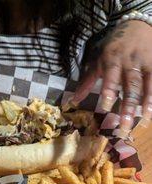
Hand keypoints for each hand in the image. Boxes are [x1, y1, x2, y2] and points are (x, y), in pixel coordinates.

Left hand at [73, 20, 151, 134]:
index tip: (106, 108)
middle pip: (131, 86)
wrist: (138, 25)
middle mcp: (131, 62)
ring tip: (145, 120)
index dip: (109, 91)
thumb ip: (87, 81)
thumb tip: (72, 101)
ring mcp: (147, 63)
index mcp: (113, 60)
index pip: (111, 77)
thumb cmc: (114, 47)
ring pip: (148, 85)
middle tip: (124, 125)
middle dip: (128, 106)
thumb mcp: (98, 60)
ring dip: (147, 103)